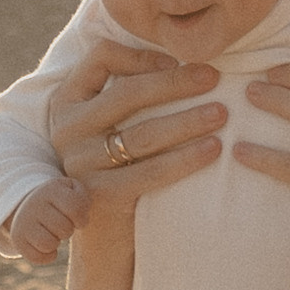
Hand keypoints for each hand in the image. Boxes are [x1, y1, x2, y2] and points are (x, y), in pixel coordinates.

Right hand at [5, 179, 90, 264]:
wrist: (31, 205)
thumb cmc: (61, 201)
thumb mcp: (73, 190)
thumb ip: (83, 198)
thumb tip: (80, 216)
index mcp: (51, 190)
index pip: (75, 209)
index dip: (82, 219)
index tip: (78, 220)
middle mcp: (34, 204)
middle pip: (64, 229)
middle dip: (68, 231)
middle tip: (63, 225)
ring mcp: (23, 222)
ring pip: (49, 244)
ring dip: (56, 242)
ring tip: (54, 234)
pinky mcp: (17, 238)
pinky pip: (38, 257)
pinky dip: (47, 256)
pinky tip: (48, 246)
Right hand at [42, 40, 223, 230]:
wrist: (104, 237)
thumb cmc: (119, 169)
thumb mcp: (110, 126)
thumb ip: (128, 93)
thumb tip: (182, 53)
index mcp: (67, 101)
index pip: (101, 57)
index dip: (142, 55)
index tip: (179, 61)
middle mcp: (66, 129)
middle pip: (127, 93)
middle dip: (177, 83)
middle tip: (215, 78)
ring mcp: (80, 164)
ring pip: (143, 133)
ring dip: (188, 120)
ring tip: (222, 114)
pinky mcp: (100, 195)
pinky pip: (150, 170)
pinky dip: (186, 158)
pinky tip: (214, 150)